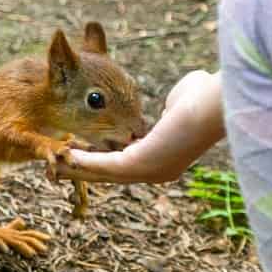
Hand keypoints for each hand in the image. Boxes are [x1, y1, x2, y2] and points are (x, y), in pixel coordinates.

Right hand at [58, 69, 223, 184]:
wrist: (218, 103)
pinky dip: (84, 162)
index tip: (78, 151)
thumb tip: (169, 106)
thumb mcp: (178, 102)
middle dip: (81, 170)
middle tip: (56, 166)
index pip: (124, 162)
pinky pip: (106, 166)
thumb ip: (168, 107)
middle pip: (109, 174)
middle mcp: (156, 171)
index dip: (98, 159)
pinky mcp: (142, 163)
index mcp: (163, 159)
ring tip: (53, 163)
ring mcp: (150, 172)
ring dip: (76, 169)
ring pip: (103, 173)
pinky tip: (66, 156)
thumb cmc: (205, 97)